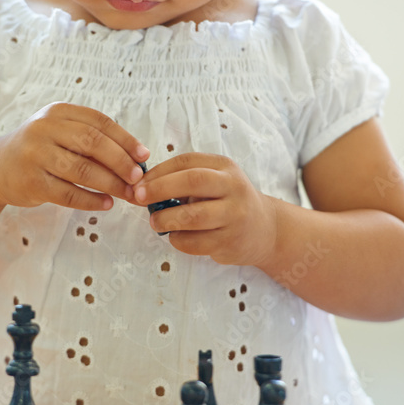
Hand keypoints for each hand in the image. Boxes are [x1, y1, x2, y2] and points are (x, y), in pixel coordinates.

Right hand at [0, 103, 148, 209]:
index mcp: (58, 112)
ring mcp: (36, 155)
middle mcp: (44, 129)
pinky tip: (106, 203)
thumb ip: (92, 140)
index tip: (144, 155)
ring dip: (110, 184)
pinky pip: (68, 193)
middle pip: (92, 143)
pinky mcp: (31, 182)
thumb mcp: (61, 133)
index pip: (99, 122)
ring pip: (82, 170)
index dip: (125, 139)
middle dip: (121, 162)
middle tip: (139, 177)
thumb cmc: (41, 149)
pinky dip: (91, 200)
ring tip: (128, 194)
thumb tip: (137, 159)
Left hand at [131, 152, 277, 266]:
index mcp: (225, 167)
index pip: (187, 162)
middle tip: (138, 197)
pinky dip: (178, 240)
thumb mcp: (214, 180)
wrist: (264, 229)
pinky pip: (195, 243)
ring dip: (166, 219)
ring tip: (154, 222)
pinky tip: (175, 236)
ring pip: (193, 216)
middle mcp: (233, 187)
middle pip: (192, 181)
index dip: (158, 171)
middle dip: (159, 188)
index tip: (139, 182)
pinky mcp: (230, 242)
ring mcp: (234, 216)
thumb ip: (183, 180)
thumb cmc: (227, 201)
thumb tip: (142, 187)